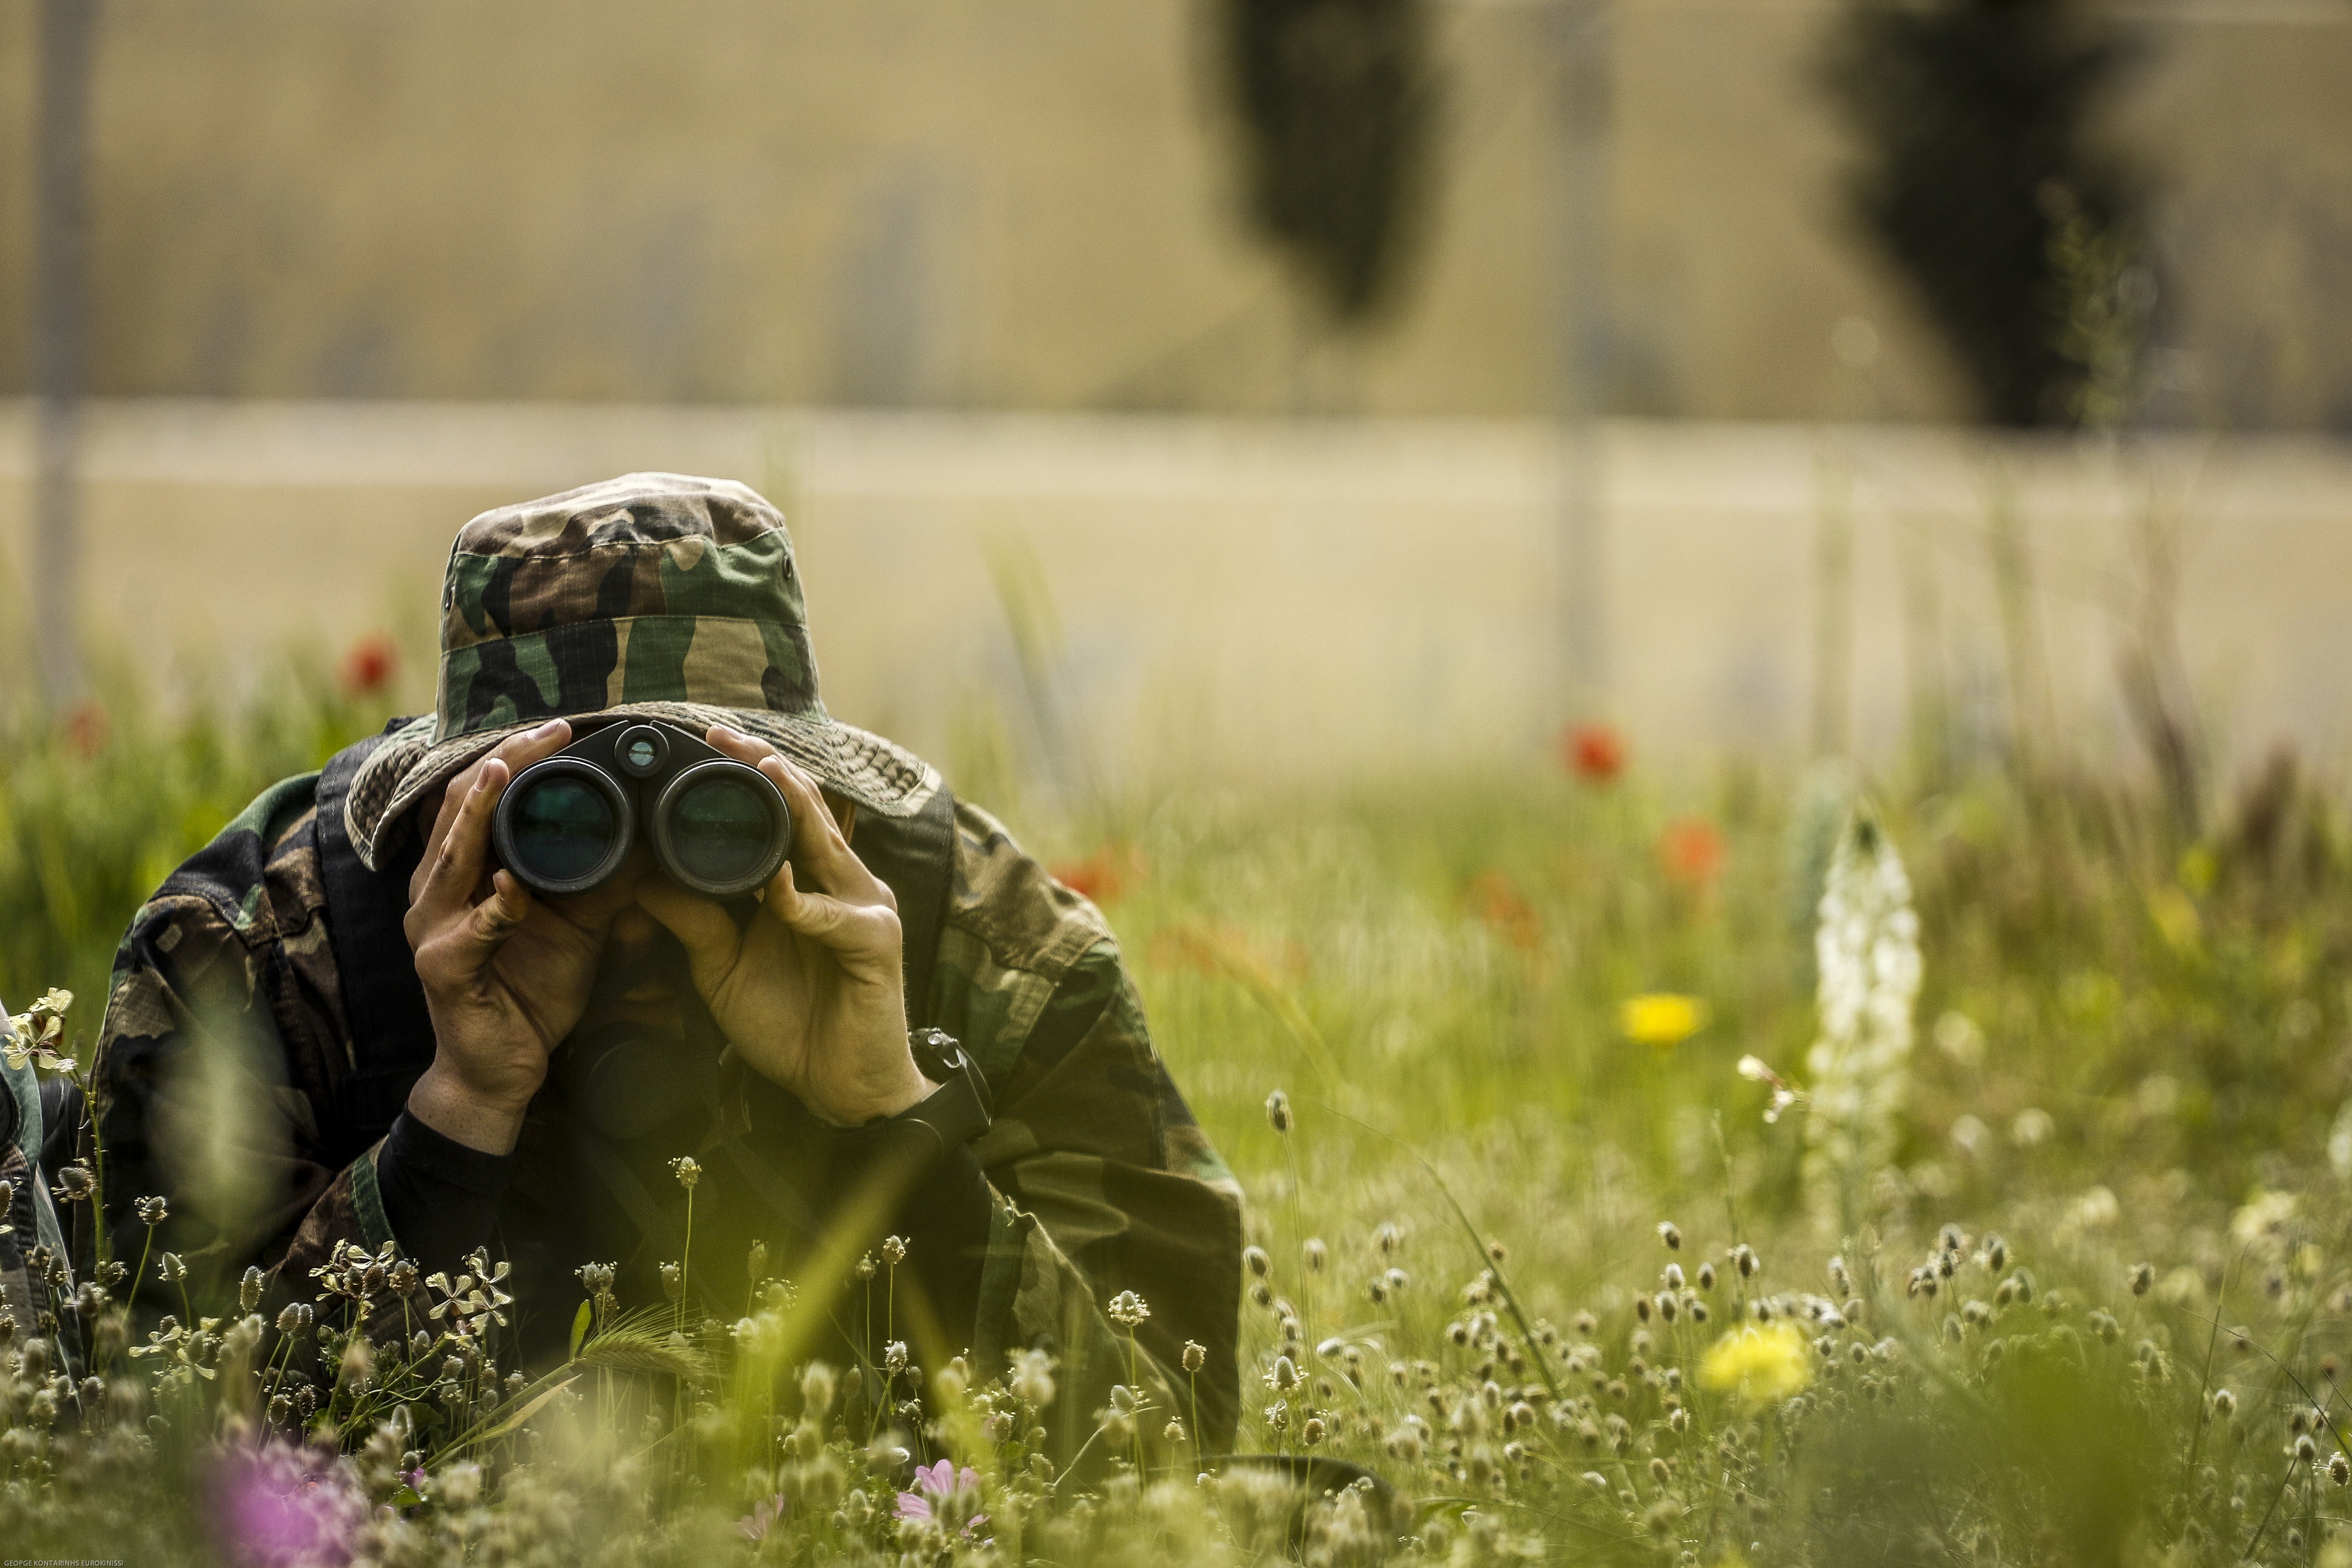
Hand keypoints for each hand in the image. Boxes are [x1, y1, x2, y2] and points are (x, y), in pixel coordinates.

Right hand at [402, 719, 642, 1152]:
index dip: (514, 756)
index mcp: (464, 873)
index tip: (559, 726)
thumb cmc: (532, 988)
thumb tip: (652, 833)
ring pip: (447, 860)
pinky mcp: (443, 971)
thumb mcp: (578, 924)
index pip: (480, 796)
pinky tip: (511, 889)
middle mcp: (437, 892)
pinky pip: (467, 935)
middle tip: (544, 732)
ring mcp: (432, 930)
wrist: (503, 1068)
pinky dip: (492, 910)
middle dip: (500, 765)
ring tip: (504, 775)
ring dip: (476, 815)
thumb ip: (602, 878)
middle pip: (458, 810)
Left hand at [634, 725, 929, 1125]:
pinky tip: (777, 895)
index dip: (750, 775)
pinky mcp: (879, 945)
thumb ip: (694, 921)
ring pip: (828, 845)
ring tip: (762, 771)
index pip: (782, 814)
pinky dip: (805, 905)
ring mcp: (866, 910)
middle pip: (807, 812)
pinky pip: (836, 918)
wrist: (840, 1088)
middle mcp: (843, 884)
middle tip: (723, 736)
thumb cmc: (790, 1025)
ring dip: (796, 805)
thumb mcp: (723, 967)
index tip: (705, 741)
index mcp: (809, 884)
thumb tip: (642, 881)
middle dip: (767, 769)